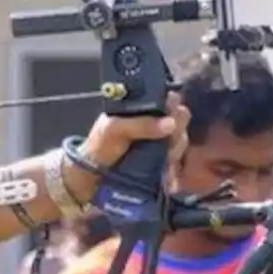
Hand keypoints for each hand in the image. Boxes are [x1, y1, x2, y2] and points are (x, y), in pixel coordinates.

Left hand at [69, 93, 191, 196]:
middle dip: (178, 127)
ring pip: (180, 139)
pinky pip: (175, 159)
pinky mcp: (160, 161)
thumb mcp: (115, 129)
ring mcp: (159, 142)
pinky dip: (173, 164)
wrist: (92, 175)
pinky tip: (167, 169)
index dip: (174, 104)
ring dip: (175, 147)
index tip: (173, 113)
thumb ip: (142, 124)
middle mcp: (154, 122)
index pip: (167, 98)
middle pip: (180, 118)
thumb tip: (171, 124)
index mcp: (142, 108)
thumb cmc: (100, 144)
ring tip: (164, 156)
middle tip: (169, 137)